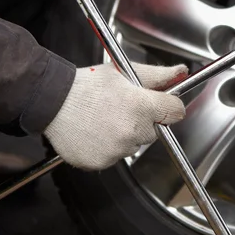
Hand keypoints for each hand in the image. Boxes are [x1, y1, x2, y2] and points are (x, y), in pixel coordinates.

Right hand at [44, 62, 187, 170]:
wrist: (52, 102)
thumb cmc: (88, 85)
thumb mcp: (124, 72)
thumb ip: (158, 76)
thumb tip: (182, 72)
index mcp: (141, 107)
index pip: (175, 112)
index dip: (168, 106)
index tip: (162, 104)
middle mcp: (132, 131)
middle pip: (155, 131)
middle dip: (145, 121)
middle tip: (123, 109)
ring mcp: (117, 149)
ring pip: (135, 145)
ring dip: (127, 135)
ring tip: (105, 119)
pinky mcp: (102, 162)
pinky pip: (115, 157)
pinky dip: (109, 148)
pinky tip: (96, 132)